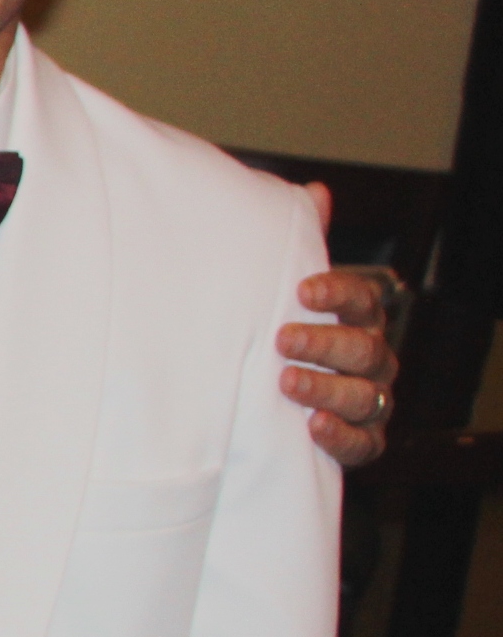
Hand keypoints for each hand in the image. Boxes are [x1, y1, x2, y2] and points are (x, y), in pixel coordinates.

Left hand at [278, 184, 398, 468]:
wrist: (265, 401)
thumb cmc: (281, 336)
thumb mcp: (284, 293)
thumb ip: (300, 246)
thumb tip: (318, 192)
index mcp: (357, 321)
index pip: (362, 300)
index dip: (338, 292)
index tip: (302, 290)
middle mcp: (371, 359)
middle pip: (365, 349)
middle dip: (326, 343)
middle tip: (283, 339)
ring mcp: (370, 400)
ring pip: (366, 395)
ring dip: (327, 388)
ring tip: (287, 382)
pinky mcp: (361, 440)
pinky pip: (364, 443)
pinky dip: (343, 436)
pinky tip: (315, 427)